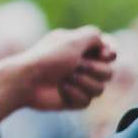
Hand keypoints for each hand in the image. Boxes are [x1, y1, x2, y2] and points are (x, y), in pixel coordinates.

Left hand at [0, 26, 116, 118]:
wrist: (27, 80)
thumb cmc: (48, 58)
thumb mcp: (72, 40)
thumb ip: (93, 36)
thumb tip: (105, 42)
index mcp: (79, 47)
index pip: (108, 50)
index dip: (110, 53)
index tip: (105, 54)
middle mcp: (80, 65)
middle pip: (108, 72)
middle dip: (94, 69)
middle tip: (76, 66)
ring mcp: (77, 83)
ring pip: (100, 89)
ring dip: (83, 82)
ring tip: (65, 78)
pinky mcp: (72, 100)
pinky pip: (87, 101)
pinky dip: (74, 94)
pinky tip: (60, 89)